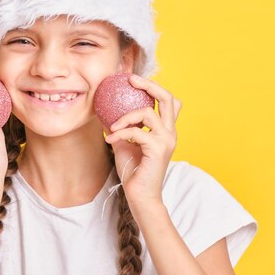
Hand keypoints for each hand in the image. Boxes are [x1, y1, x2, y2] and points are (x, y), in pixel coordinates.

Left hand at [104, 74, 181, 207]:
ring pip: (148, 113)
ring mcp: (166, 140)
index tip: (134, 80)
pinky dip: (121, 133)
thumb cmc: (133, 170)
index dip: (155, 87)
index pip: (169, 101)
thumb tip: (104, 110)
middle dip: (149, 85)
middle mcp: (170, 132)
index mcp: (165, 129)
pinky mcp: (158, 149)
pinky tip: (110, 140)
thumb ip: (121, 126)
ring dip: (125, 117)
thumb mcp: (124, 142)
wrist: (140, 195)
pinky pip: (136, 132)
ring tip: (113, 126)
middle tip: (131, 80)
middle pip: (168, 98)